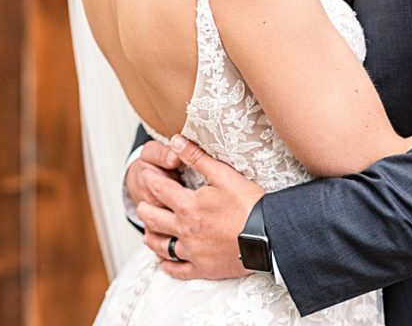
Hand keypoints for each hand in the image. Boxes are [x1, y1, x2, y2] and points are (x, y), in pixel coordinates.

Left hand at [136, 135, 263, 280]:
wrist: (267, 235)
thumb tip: (176, 141)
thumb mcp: (223, 175)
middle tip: (144, 204)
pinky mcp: (202, 268)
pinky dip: (167, 265)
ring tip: (148, 233)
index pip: (159, 189)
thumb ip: (197, 157)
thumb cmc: (248, 204)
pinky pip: (177, 269)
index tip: (146, 173)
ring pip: (161, 247)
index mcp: (187, 206)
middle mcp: (184, 230)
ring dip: (151, 237)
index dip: (150, 179)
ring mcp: (192, 251)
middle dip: (145, 209)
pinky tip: (164, 262)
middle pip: (153, 220)